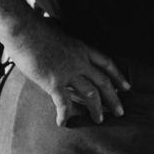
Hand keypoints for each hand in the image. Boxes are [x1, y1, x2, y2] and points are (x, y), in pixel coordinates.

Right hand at [7, 18, 129, 125]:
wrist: (26, 30)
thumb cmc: (39, 31)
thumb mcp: (63, 36)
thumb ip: (68, 47)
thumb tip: (66, 51)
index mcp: (83, 49)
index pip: (107, 64)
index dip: (119, 76)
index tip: (127, 87)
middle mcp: (80, 61)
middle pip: (103, 81)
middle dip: (113, 98)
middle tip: (120, 111)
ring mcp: (69, 72)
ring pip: (90, 93)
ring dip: (96, 109)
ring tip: (99, 120)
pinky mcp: (53, 82)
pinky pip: (63, 102)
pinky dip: (64, 114)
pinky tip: (63, 123)